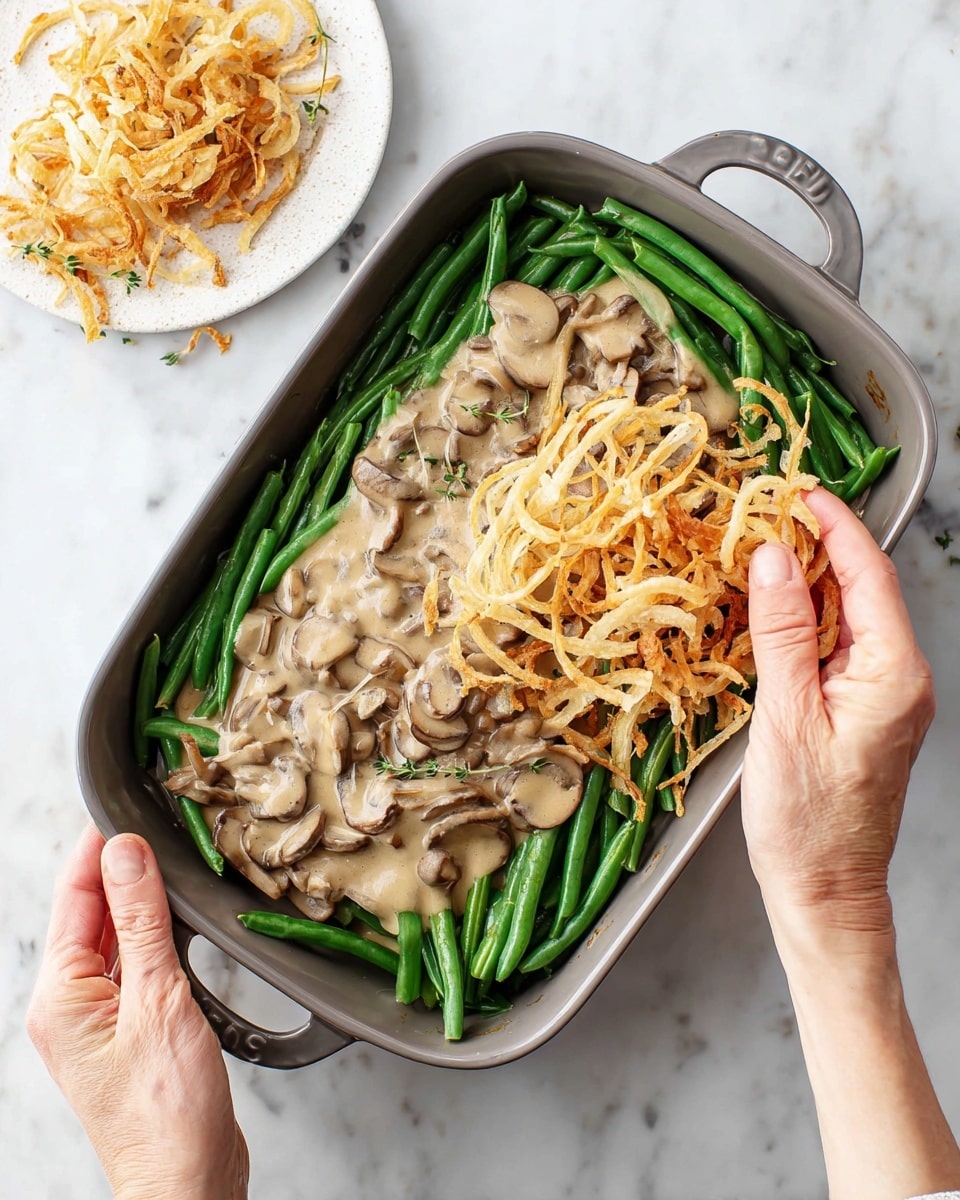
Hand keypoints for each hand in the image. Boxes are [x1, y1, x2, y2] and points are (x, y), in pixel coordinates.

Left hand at [27, 823, 248, 1199]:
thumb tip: (125, 854)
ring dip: (139, 898)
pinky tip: (176, 919)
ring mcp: (96, 1018)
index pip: (74, 895)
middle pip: (90, 911)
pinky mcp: (127, 1028)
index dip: (98, 846)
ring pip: (113, 935)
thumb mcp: (157, 1001)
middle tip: (159, 824)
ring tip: (170, 860)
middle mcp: (68, 1004)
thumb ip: (141, 922)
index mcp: (59, 996)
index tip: (123, 805)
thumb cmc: (166, 1112)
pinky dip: (153, 933)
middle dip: (121, 865)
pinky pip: (133, 962)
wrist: (187, 1180)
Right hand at [741, 486, 934, 934]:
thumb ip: (780, 633)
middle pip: (861, 591)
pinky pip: (838, 650)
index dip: (834, 525)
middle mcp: (902, 678)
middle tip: (765, 514)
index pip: (868, 575)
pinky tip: (769, 616)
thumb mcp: (784, 717)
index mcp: (895, 673)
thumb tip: (771, 557)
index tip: (799, 489)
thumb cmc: (806, 820)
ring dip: (806, 584)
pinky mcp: (864, 713)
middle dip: (817, 547)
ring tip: (758, 553)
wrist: (825, 892)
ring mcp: (886, 697)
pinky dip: (804, 624)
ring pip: (847, 619)